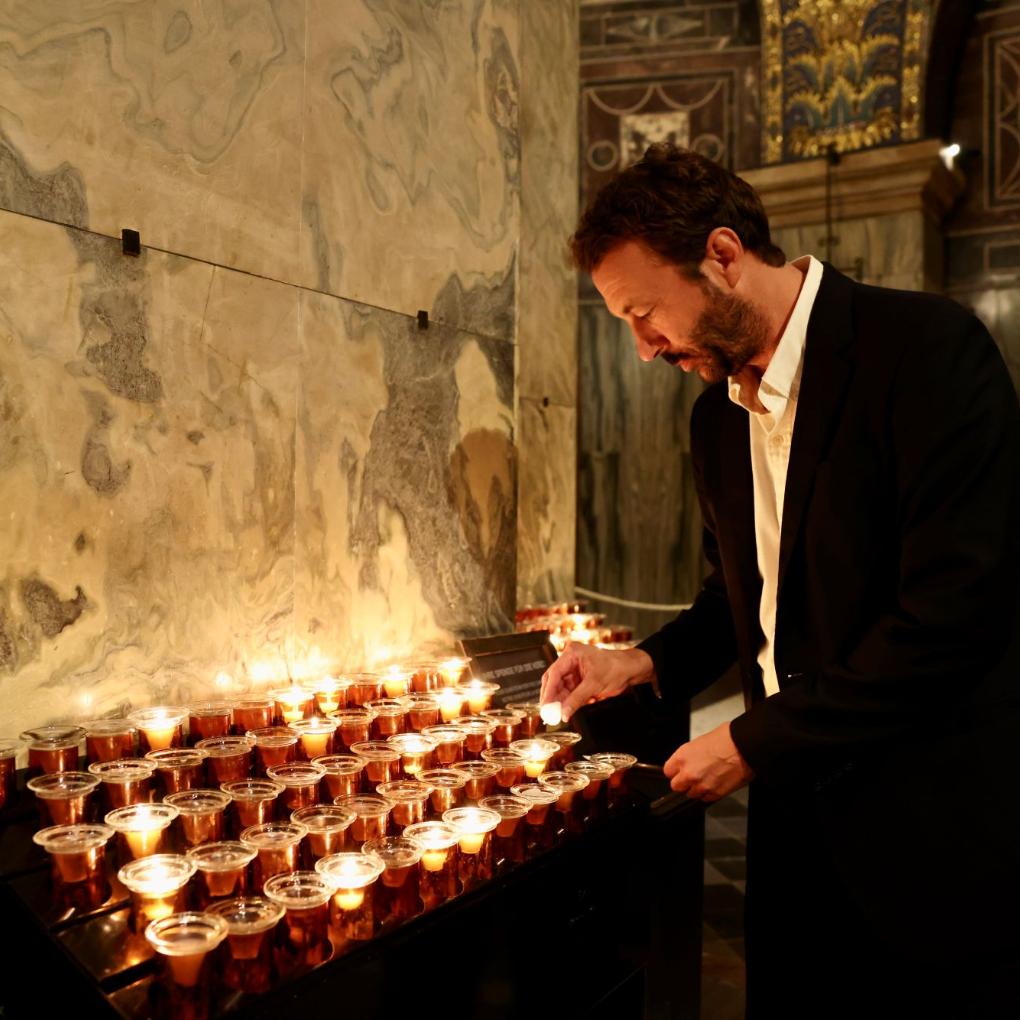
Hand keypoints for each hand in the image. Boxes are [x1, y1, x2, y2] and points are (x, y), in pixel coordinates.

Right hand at [540, 643, 654, 721]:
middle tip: (548, 712)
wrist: (630, 670)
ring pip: (560, 689)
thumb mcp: (595, 683)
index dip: (548, 690)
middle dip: (551, 697)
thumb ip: (577, 698)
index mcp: (572, 654)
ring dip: (559, 702)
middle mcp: (570, 662)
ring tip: (556, 715)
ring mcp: (574, 672)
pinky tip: (565, 711)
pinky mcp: (579, 682)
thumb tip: (564, 712)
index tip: (546, 704)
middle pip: (554, 681)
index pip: (554, 673)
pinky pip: (569, 694)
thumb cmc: (616, 667)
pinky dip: (567, 703)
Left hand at [663, 722, 753, 802]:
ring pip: (691, 794)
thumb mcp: (700, 742)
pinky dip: (709, 793)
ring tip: (707, 778)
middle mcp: (689, 773)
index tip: (679, 771)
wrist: (745, 747)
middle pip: (676, 786)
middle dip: (683, 782)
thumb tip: (689, 761)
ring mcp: (702, 785)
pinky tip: (716, 782)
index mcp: (683, 757)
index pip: (668, 772)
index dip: (675, 771)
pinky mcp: (715, 794)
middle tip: (692, 776)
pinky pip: (706, 798)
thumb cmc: (727, 739)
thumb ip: (690, 755)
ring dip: (697, 788)